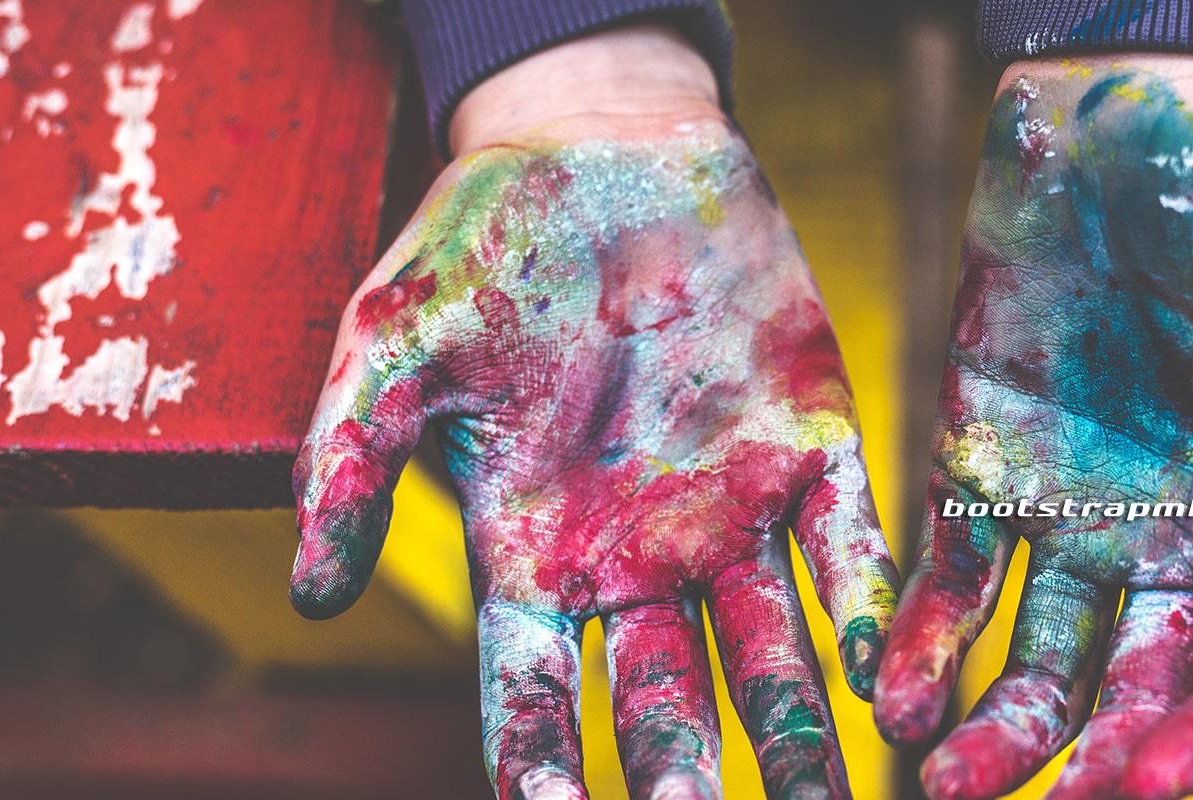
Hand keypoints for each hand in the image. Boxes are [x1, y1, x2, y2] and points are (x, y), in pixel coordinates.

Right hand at [289, 27, 896, 799]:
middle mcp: (641, 561)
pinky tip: (881, 672)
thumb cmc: (479, 247)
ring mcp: (735, 512)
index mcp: (535, 557)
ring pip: (772, 652)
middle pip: (668, 704)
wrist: (598, 147)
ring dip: (798, 733)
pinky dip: (868, 608)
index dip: (542, 766)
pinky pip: (850, 547)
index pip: (536, 696)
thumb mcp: (390, 347)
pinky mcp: (813, 447)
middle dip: (686, 774)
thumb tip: (312, 596)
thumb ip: (350, 465)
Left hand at [874, 56, 1192, 799]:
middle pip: (1144, 694)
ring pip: (1041, 663)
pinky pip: (952, 580)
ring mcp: (1078, 515)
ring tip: (939, 780)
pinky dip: (924, 640)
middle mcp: (1182, 542)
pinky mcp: (987, 470)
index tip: (1149, 780)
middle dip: (1095, 761)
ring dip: (999, 733)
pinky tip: (893, 692)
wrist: (1131, 100)